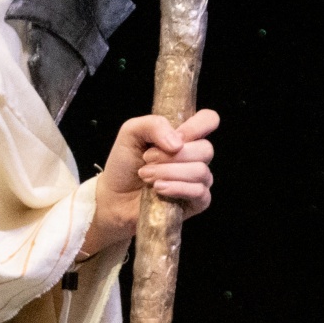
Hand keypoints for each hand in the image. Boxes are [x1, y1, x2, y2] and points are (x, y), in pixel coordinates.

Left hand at [80, 109, 219, 257]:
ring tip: (146, 175)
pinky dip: (177, 188)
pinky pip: (199, 192)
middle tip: (147, 159)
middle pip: (206, 149)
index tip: (176, 136)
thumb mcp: (131, 133)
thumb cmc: (124, 163)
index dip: (197, 125)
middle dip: (172, 155)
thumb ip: (153, 124)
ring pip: (200, 171)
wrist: (114, 195)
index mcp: (185, 136)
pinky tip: (158, 188)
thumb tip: (178, 143)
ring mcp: (198, 180)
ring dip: (169, 172)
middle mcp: (195, 156)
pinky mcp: (197, 202)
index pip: (209, 120)